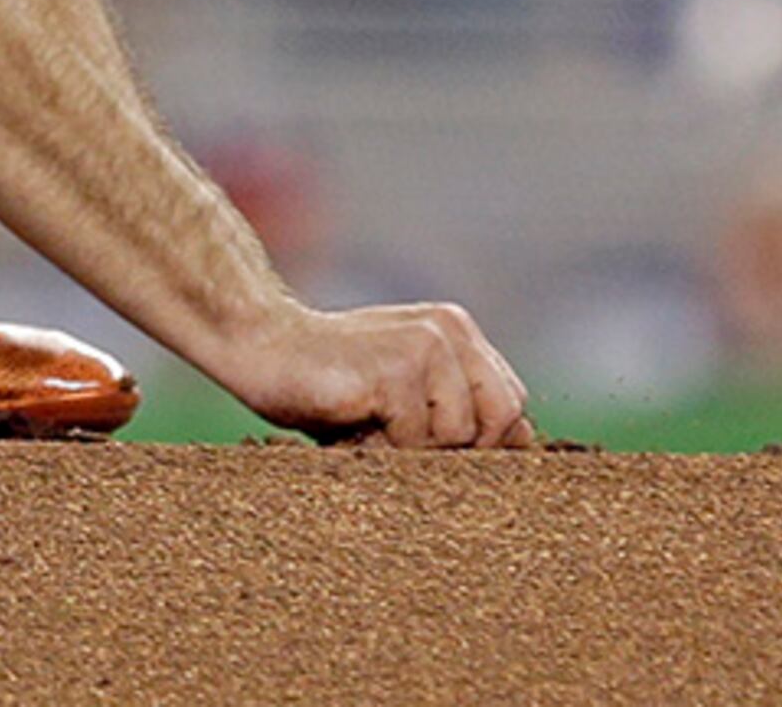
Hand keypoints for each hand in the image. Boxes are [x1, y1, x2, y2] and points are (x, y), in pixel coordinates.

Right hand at [211, 298, 533, 448]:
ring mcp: (422, 347)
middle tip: (395, 440)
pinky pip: (412, 440)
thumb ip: (457, 405)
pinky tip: (348, 426)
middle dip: (453, 448)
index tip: (430, 449)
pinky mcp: (393, 371)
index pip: (511, 404)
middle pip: (500, 421)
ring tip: (364, 428)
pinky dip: (379, 449)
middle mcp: (447, 331)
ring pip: (456, 436)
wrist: (257, 346)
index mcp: (455, 330)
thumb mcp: (405, 391)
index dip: (481, 441)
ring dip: (409, 450)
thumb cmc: (328, 381)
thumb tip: (525, 443)